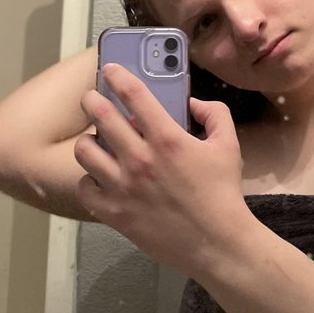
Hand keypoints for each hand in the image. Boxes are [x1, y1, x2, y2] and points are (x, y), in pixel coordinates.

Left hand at [74, 63, 250, 275]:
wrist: (217, 243)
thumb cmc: (223, 193)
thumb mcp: (228, 145)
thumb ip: (214, 114)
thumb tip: (192, 102)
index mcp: (167, 138)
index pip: (133, 94)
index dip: (117, 75)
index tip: (109, 69)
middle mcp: (140, 159)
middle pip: (100, 116)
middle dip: (92, 100)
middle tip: (92, 98)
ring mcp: (123, 187)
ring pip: (85, 151)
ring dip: (88, 141)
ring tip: (96, 141)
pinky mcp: (115, 213)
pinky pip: (85, 188)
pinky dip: (89, 179)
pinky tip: (100, 177)